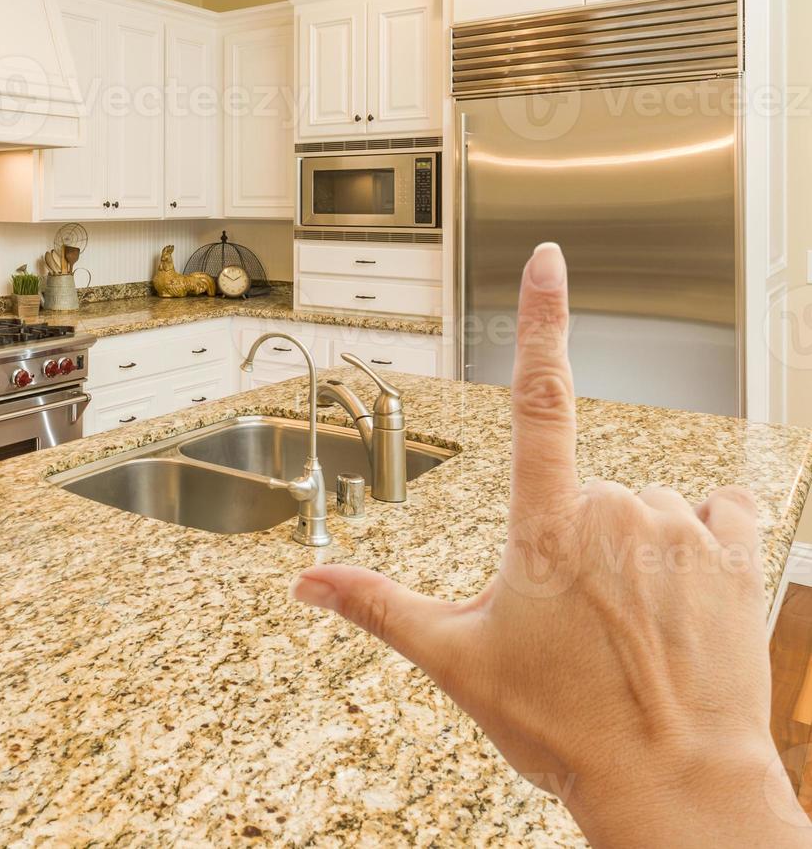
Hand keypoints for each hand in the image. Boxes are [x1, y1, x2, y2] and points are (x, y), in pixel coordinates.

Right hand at [292, 243, 805, 844]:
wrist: (675, 784)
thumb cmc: (565, 725)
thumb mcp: (455, 661)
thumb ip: (377, 607)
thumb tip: (307, 580)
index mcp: (544, 524)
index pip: (537, 396)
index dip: (541, 319)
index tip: (548, 259)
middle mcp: (617, 509)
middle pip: (582, 487)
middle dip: (570, 538)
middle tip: (570, 621)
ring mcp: (681, 529)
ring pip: (644, 506)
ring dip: (631, 545)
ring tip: (625, 624)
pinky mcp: (736, 554)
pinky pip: (717, 511)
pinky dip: (697, 535)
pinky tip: (681, 590)